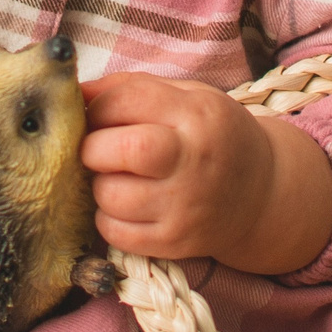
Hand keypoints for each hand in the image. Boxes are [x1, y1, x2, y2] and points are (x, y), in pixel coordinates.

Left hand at [81, 73, 331, 275]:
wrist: (262, 193)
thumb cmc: (212, 136)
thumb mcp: (187, 97)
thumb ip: (130, 89)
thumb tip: (70, 92)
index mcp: (196, 114)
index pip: (125, 101)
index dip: (96, 106)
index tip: (93, 115)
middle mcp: (193, 160)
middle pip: (120, 149)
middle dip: (92, 147)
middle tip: (98, 149)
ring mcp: (184, 206)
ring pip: (110, 195)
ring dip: (99, 184)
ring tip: (116, 177)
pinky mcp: (175, 243)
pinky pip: (115, 233)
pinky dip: (108, 217)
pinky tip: (126, 204)